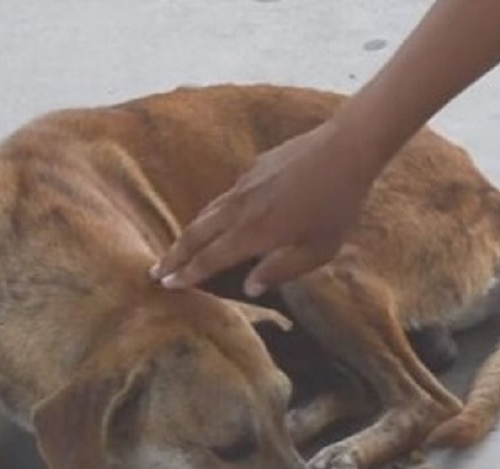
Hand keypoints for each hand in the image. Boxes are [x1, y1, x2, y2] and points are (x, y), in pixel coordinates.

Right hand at [151, 122, 373, 294]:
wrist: (343, 151)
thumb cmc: (337, 206)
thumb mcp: (317, 250)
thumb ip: (281, 270)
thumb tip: (251, 286)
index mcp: (254, 233)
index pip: (210, 259)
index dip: (187, 274)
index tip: (166, 285)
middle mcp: (240, 208)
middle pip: (196, 234)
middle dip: (174, 255)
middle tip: (156, 271)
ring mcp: (244, 185)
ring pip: (208, 213)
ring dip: (191, 234)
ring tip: (180, 249)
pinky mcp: (253, 169)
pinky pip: (226, 197)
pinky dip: (214, 214)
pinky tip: (220, 219)